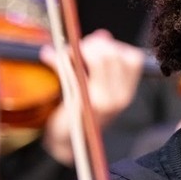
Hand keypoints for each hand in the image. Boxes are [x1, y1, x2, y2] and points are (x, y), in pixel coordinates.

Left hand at [39, 29, 145, 163]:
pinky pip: (74, 68)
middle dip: (92, 44)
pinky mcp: (85, 102)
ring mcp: (105, 100)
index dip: (112, 46)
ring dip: (76, 50)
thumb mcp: (95, 88)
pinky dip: (58, 59)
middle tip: (74, 50)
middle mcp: (121, 96)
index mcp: (127, 92)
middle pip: (115, 53)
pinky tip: (48, 56)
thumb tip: (103, 34)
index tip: (92, 50)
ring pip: (100, 57)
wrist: (65, 144)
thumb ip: (101, 63)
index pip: (132, 58)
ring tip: (62, 56)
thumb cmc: (79, 114)